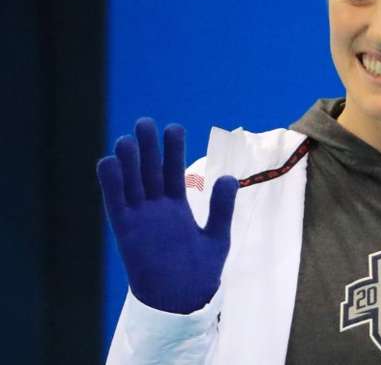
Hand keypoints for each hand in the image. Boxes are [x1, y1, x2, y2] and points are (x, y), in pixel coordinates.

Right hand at [97, 117, 238, 312]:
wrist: (183, 302)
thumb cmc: (201, 273)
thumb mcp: (217, 236)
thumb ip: (221, 207)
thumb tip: (228, 177)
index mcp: (176, 207)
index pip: (172, 171)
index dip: (172, 150)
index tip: (173, 128)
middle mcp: (156, 208)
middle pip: (149, 171)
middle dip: (148, 148)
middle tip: (146, 122)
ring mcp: (140, 218)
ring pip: (131, 183)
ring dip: (128, 162)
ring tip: (128, 138)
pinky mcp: (125, 232)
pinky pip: (115, 204)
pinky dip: (111, 184)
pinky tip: (108, 161)